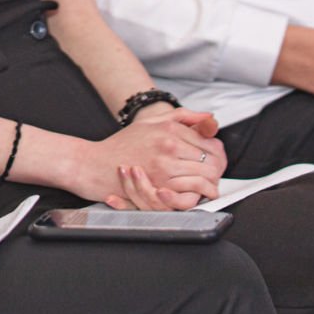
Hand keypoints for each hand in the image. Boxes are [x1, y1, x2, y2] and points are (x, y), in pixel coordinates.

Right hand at [74, 110, 223, 209]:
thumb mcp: (150, 122)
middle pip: (211, 160)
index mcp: (169, 129)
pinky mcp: (159, 188)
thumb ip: (182, 117)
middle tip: (216, 173)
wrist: (94, 164)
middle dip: (218, 168)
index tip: (216, 159)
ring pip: (204, 178)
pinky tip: (199, 195)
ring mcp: (164, 168)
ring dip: (211, 184)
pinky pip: (190, 194)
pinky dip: (199, 196)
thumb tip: (210, 118)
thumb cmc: (121, 145)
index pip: (208, 141)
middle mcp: (169, 146)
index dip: (217, 152)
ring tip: (210, 185)